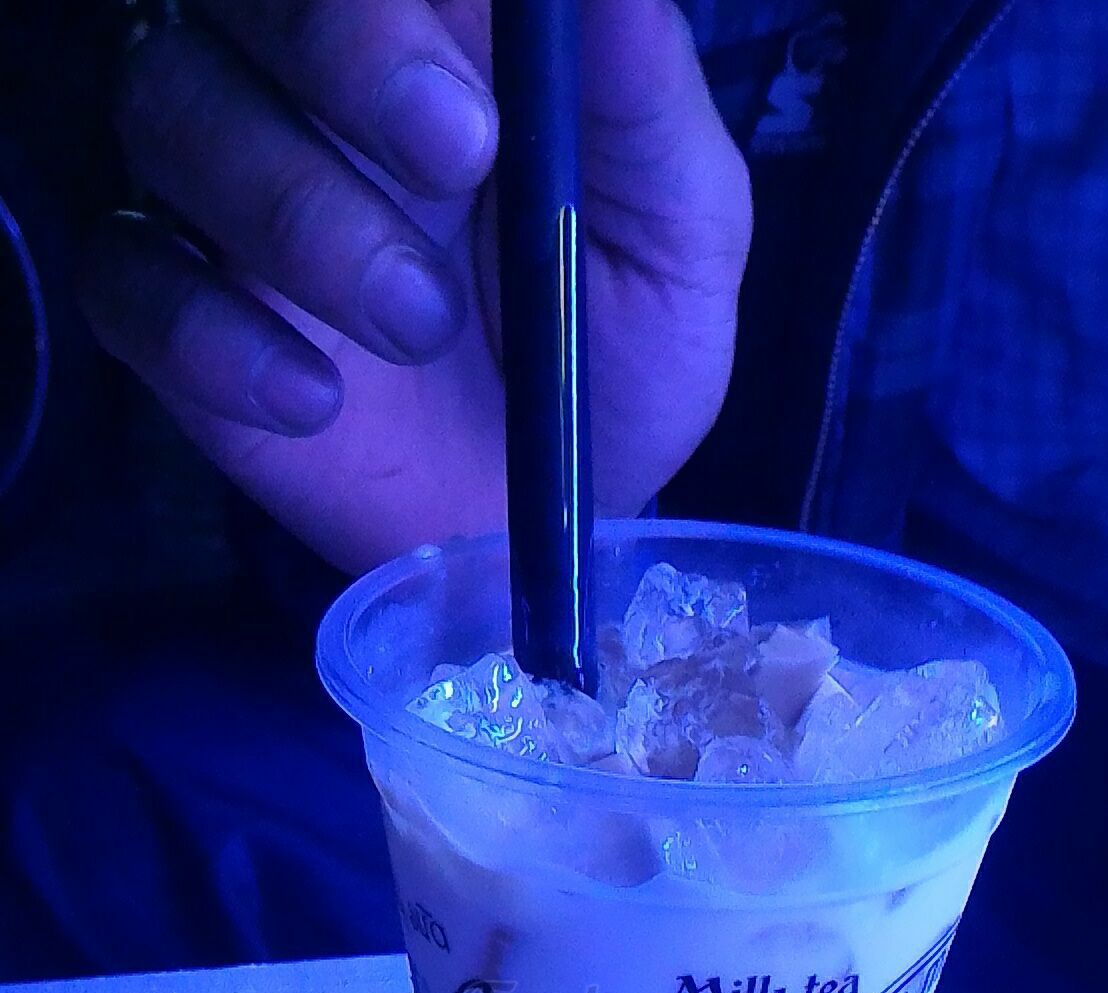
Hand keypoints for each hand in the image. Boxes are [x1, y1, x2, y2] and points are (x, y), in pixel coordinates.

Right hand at [80, 0, 750, 569]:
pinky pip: (127, 281)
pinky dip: (210, 337)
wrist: (545, 524)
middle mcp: (305, 80)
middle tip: (456, 156)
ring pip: (170, 108)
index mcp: (434, 31)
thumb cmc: (613, 355)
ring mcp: (221, 194)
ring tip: (417, 325)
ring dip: (297, 212)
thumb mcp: (678, 230)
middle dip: (346, 47)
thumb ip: (645, 92)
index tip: (489, 73)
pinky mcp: (170, 315)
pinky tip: (314, 399)